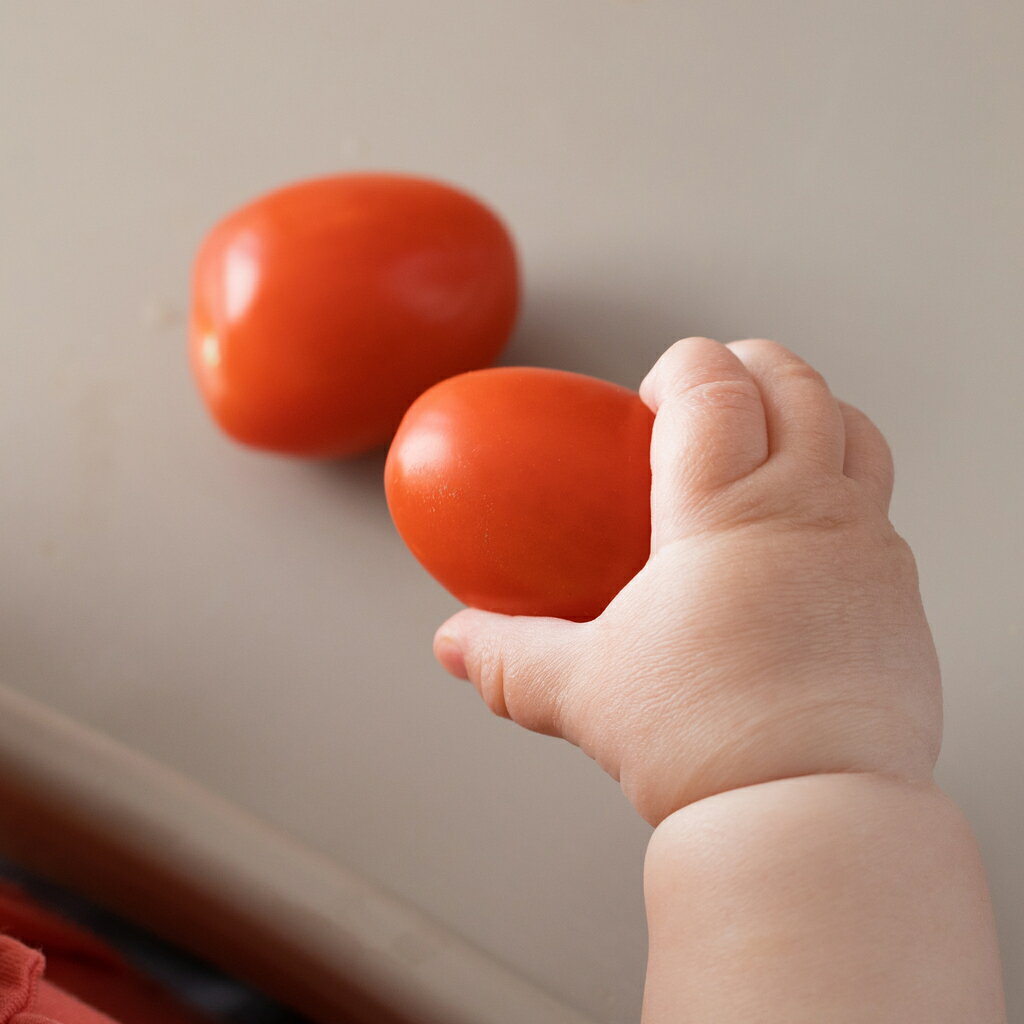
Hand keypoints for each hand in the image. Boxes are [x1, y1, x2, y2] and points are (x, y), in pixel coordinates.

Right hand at [434, 338, 941, 824]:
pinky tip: (800, 539)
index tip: (652, 396)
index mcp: (727, 509)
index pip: (714, 383)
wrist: (811, 811)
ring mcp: (868, 545)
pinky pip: (877, 508)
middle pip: (796, 383)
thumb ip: (509, 658)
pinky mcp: (900, 592)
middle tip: (710, 396)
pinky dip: (840, 489)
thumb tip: (454, 643)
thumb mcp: (584, 692)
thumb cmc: (701, 742)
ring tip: (767, 445)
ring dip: (809, 414)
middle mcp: (810, 507)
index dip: (683, 366)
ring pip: (855, 432)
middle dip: (748, 366)